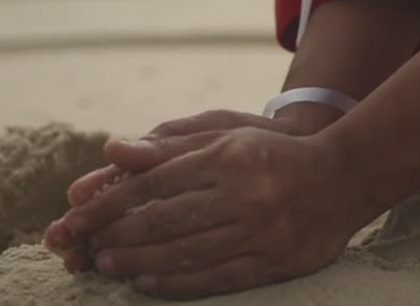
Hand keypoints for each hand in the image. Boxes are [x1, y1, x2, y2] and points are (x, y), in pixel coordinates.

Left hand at [45, 105, 342, 273]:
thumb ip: (171, 145)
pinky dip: (176, 283)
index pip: (154, 183)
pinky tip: (148, 283)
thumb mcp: (227, 135)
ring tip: (108, 264)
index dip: (111, 201)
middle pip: (164, 221)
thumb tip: (112, 151)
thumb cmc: (275, 154)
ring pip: (185, 254)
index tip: (77, 214)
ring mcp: (260, 232)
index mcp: (229, 157)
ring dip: (138, 262)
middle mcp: (243, 195)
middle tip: (84, 246)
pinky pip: (215, 278)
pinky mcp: (274, 261)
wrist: (343, 179)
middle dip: (116, 236)